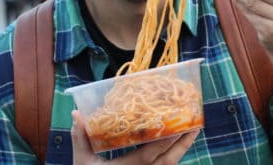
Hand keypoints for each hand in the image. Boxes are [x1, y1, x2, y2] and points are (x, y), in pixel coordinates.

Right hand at [71, 110, 199, 163]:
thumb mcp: (82, 162)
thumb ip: (80, 137)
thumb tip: (76, 113)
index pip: (153, 152)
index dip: (168, 138)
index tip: (180, 124)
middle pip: (170, 159)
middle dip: (184, 143)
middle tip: (196, 125)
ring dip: (181, 150)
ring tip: (191, 132)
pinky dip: (173, 158)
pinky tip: (176, 148)